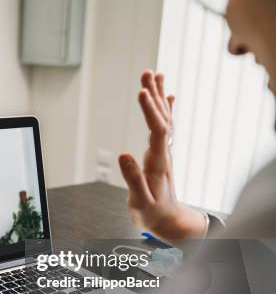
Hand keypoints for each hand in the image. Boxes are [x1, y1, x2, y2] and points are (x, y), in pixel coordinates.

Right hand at [118, 70, 206, 241]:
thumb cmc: (153, 214)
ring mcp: (164, 151)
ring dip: (159, 96)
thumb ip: (133, 179)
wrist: (170, 221)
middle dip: (154, 95)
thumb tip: (123, 154)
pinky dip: (165, 108)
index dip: (150, 111)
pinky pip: (164, 125)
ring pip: (164, 118)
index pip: (156, 130)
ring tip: (154, 75)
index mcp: (157, 163)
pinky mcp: (162, 152)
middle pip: (162, 118)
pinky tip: (167, 96)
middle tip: (147, 73)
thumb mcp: (140, 202)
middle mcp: (163, 152)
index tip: (141, 92)